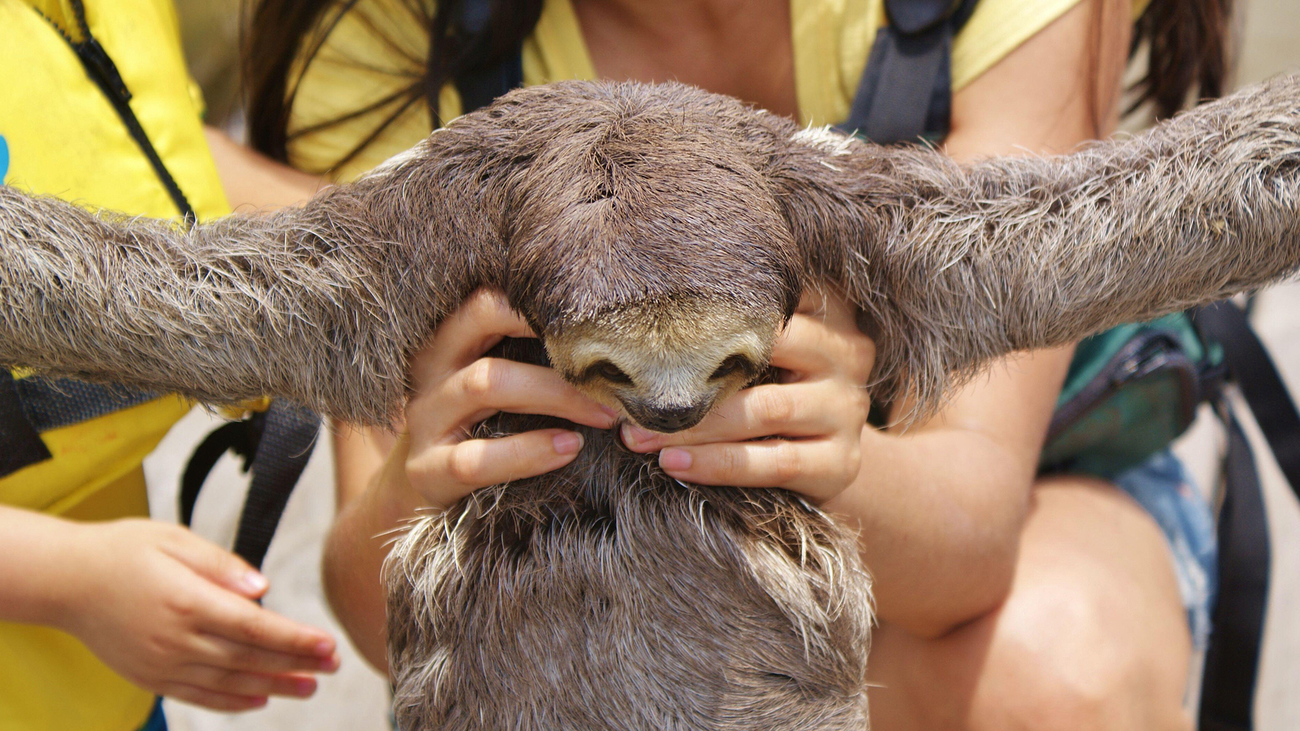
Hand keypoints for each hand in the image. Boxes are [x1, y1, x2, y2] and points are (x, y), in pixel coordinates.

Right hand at [54, 519, 338, 711]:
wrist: (65, 581)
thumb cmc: (124, 551)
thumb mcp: (175, 539)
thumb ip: (223, 565)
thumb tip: (263, 588)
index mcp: (188, 601)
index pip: (255, 628)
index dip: (296, 640)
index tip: (328, 646)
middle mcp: (176, 639)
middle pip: (249, 659)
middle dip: (296, 665)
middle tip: (332, 667)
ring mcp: (161, 663)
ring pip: (228, 683)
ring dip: (273, 687)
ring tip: (309, 687)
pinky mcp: (150, 677)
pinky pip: (198, 696)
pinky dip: (232, 702)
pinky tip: (260, 699)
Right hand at [401, 290, 618, 507]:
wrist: (413, 497)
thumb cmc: (477, 431)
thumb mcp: (495, 387)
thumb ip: (531, 360)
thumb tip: (613, 344)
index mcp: (450, 342)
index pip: (488, 298)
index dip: (538, 299)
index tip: (597, 311)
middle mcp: (431, 370)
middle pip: (485, 322)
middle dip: (558, 345)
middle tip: (615, 369)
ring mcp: (425, 419)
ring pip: (486, 383)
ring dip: (555, 395)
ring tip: (604, 415)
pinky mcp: (427, 471)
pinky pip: (477, 458)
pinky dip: (528, 452)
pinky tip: (568, 448)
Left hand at [620, 290, 873, 502]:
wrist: (825, 461)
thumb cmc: (773, 390)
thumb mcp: (761, 350)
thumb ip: (725, 325)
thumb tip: (631, 314)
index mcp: (825, 311)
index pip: (763, 300)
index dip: (701, 312)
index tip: (639, 328)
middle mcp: (846, 354)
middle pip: (762, 355)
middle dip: (689, 374)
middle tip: (629, 392)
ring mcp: (847, 410)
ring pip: (763, 411)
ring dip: (694, 426)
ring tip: (637, 436)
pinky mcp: (841, 463)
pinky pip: (774, 462)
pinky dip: (719, 464)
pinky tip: (674, 464)